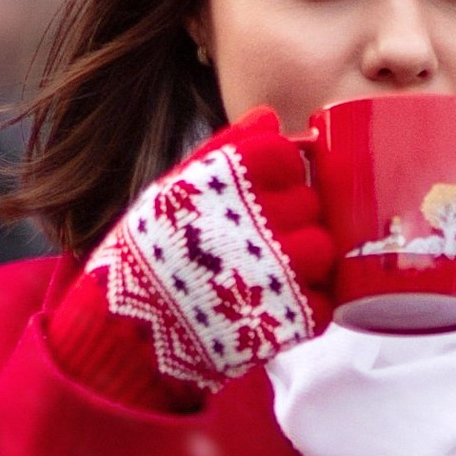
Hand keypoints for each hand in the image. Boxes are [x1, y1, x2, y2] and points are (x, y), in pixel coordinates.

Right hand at [51, 111, 332, 403]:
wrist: (130, 337)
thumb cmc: (146, 259)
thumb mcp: (172, 191)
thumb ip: (225, 150)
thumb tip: (269, 118)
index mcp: (228, 182)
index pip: (285, 156)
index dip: (280, 172)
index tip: (265, 190)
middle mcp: (259, 220)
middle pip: (310, 202)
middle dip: (293, 216)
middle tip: (267, 237)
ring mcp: (278, 272)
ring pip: (323, 249)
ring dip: (306, 258)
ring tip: (277, 270)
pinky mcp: (289, 321)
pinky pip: (325, 302)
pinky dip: (309, 304)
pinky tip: (281, 303)